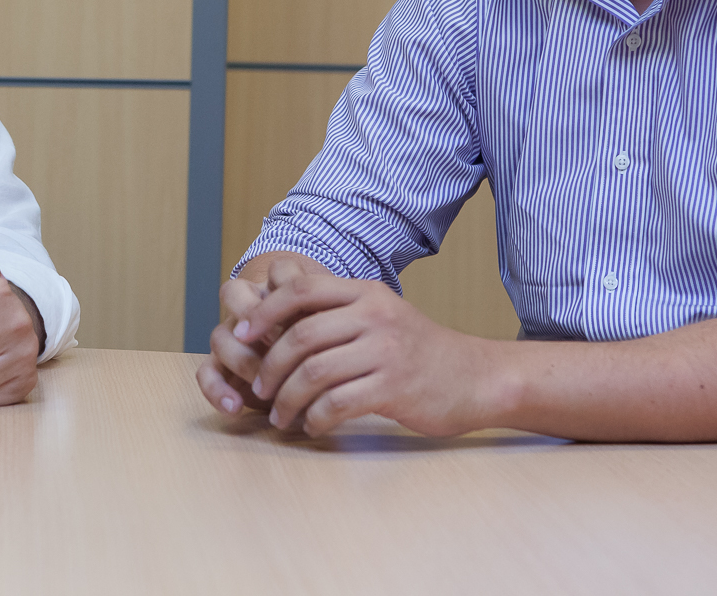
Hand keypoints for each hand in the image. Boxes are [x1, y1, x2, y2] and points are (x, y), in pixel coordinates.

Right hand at [196, 253, 324, 415]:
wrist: (318, 373)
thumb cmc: (329, 351)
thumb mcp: (334, 336)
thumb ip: (329, 326)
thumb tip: (332, 336)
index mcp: (283, 291)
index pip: (278, 271)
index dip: (287, 289)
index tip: (304, 315)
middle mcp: (252, 308)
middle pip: (233, 293)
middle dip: (253, 318)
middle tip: (276, 346)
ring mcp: (233, 336)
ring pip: (220, 335)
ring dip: (241, 361)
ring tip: (265, 388)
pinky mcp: (221, 366)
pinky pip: (206, 372)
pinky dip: (216, 390)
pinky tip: (234, 407)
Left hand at [239, 273, 504, 437]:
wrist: (475, 377)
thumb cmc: (417, 350)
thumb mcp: (379, 313)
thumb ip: (334, 306)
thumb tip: (273, 291)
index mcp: (365, 293)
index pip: (301, 289)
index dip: (264, 311)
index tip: (241, 334)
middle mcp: (374, 315)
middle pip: (300, 334)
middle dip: (269, 365)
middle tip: (258, 389)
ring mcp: (385, 351)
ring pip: (314, 372)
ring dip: (287, 399)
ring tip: (280, 416)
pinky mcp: (393, 388)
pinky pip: (338, 404)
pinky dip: (315, 419)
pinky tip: (312, 427)